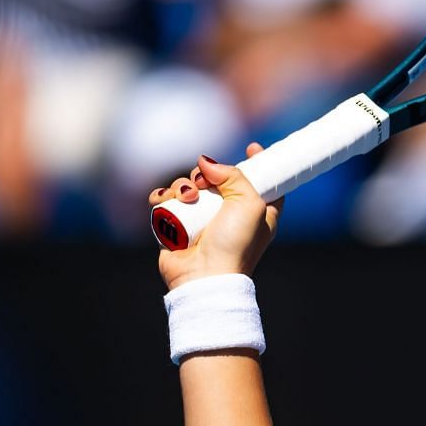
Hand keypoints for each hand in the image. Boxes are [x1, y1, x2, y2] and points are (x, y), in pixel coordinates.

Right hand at [150, 142, 282, 289]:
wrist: (204, 277)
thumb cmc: (235, 244)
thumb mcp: (250, 204)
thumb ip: (234, 175)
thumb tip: (206, 164)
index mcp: (257, 212)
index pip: (262, 181)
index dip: (257, 163)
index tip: (250, 149)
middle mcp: (230, 215)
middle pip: (218, 179)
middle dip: (208, 173)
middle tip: (204, 182)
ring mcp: (202, 220)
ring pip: (189, 187)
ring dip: (183, 185)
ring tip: (187, 197)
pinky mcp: (176, 226)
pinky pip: (167, 201)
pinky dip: (164, 196)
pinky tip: (165, 199)